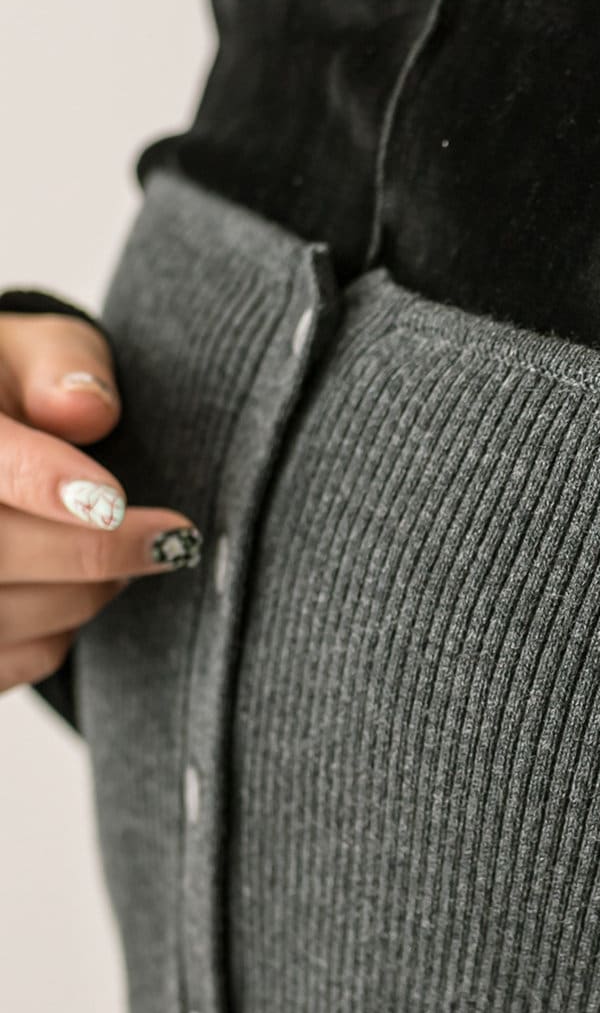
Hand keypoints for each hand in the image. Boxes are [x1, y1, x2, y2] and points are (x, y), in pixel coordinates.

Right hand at [0, 308, 202, 700]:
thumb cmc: (5, 390)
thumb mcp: (25, 349)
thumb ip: (59, 362)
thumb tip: (86, 408)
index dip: (43, 483)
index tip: (114, 502)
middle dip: (92, 554)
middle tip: (169, 539)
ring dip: (82, 596)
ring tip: (124, 559)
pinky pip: (2, 663)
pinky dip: (50, 636)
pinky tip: (68, 592)